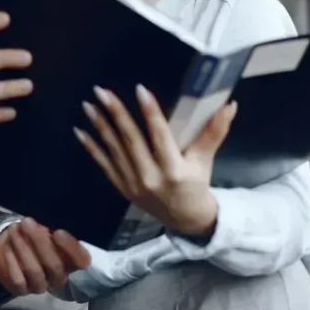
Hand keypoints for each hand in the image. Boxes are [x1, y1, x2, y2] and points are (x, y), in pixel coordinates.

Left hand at [0, 218, 90, 294]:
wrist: (10, 247)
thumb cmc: (34, 235)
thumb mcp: (47, 228)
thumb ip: (53, 226)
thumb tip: (54, 217)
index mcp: (71, 261)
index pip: (81, 260)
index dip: (72, 248)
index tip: (58, 232)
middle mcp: (58, 276)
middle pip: (55, 265)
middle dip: (39, 242)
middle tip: (27, 222)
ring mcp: (41, 285)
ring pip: (35, 271)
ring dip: (23, 247)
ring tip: (14, 229)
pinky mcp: (22, 290)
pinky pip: (18, 280)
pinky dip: (12, 262)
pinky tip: (8, 247)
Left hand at [73, 84, 236, 236]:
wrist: (185, 219)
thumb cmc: (196, 184)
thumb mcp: (206, 159)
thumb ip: (214, 132)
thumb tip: (229, 105)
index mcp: (174, 170)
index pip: (160, 136)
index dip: (150, 112)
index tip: (140, 89)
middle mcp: (151, 177)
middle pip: (131, 140)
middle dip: (116, 113)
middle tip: (101, 91)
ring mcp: (133, 183)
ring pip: (114, 150)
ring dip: (99, 126)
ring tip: (89, 104)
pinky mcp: (121, 187)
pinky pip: (103, 164)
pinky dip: (91, 147)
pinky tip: (79, 131)